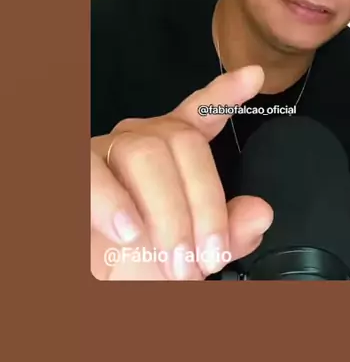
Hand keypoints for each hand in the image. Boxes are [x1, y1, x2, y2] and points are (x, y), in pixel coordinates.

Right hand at [91, 66, 272, 279]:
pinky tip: (129, 232)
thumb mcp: (194, 253)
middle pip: (184, 141)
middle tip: (209, 258)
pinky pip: (92, 173)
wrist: (100, 286)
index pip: (201, 113)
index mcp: (174, 151)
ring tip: (176, 261)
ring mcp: (107, 151)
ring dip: (167, 214)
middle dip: (205, 204)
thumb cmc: (145, 263)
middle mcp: (142, 140)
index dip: (225, 94)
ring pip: (145, 154)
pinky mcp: (76, 171)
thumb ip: (228, 233)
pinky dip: (113, 203)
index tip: (254, 76)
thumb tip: (261, 213)